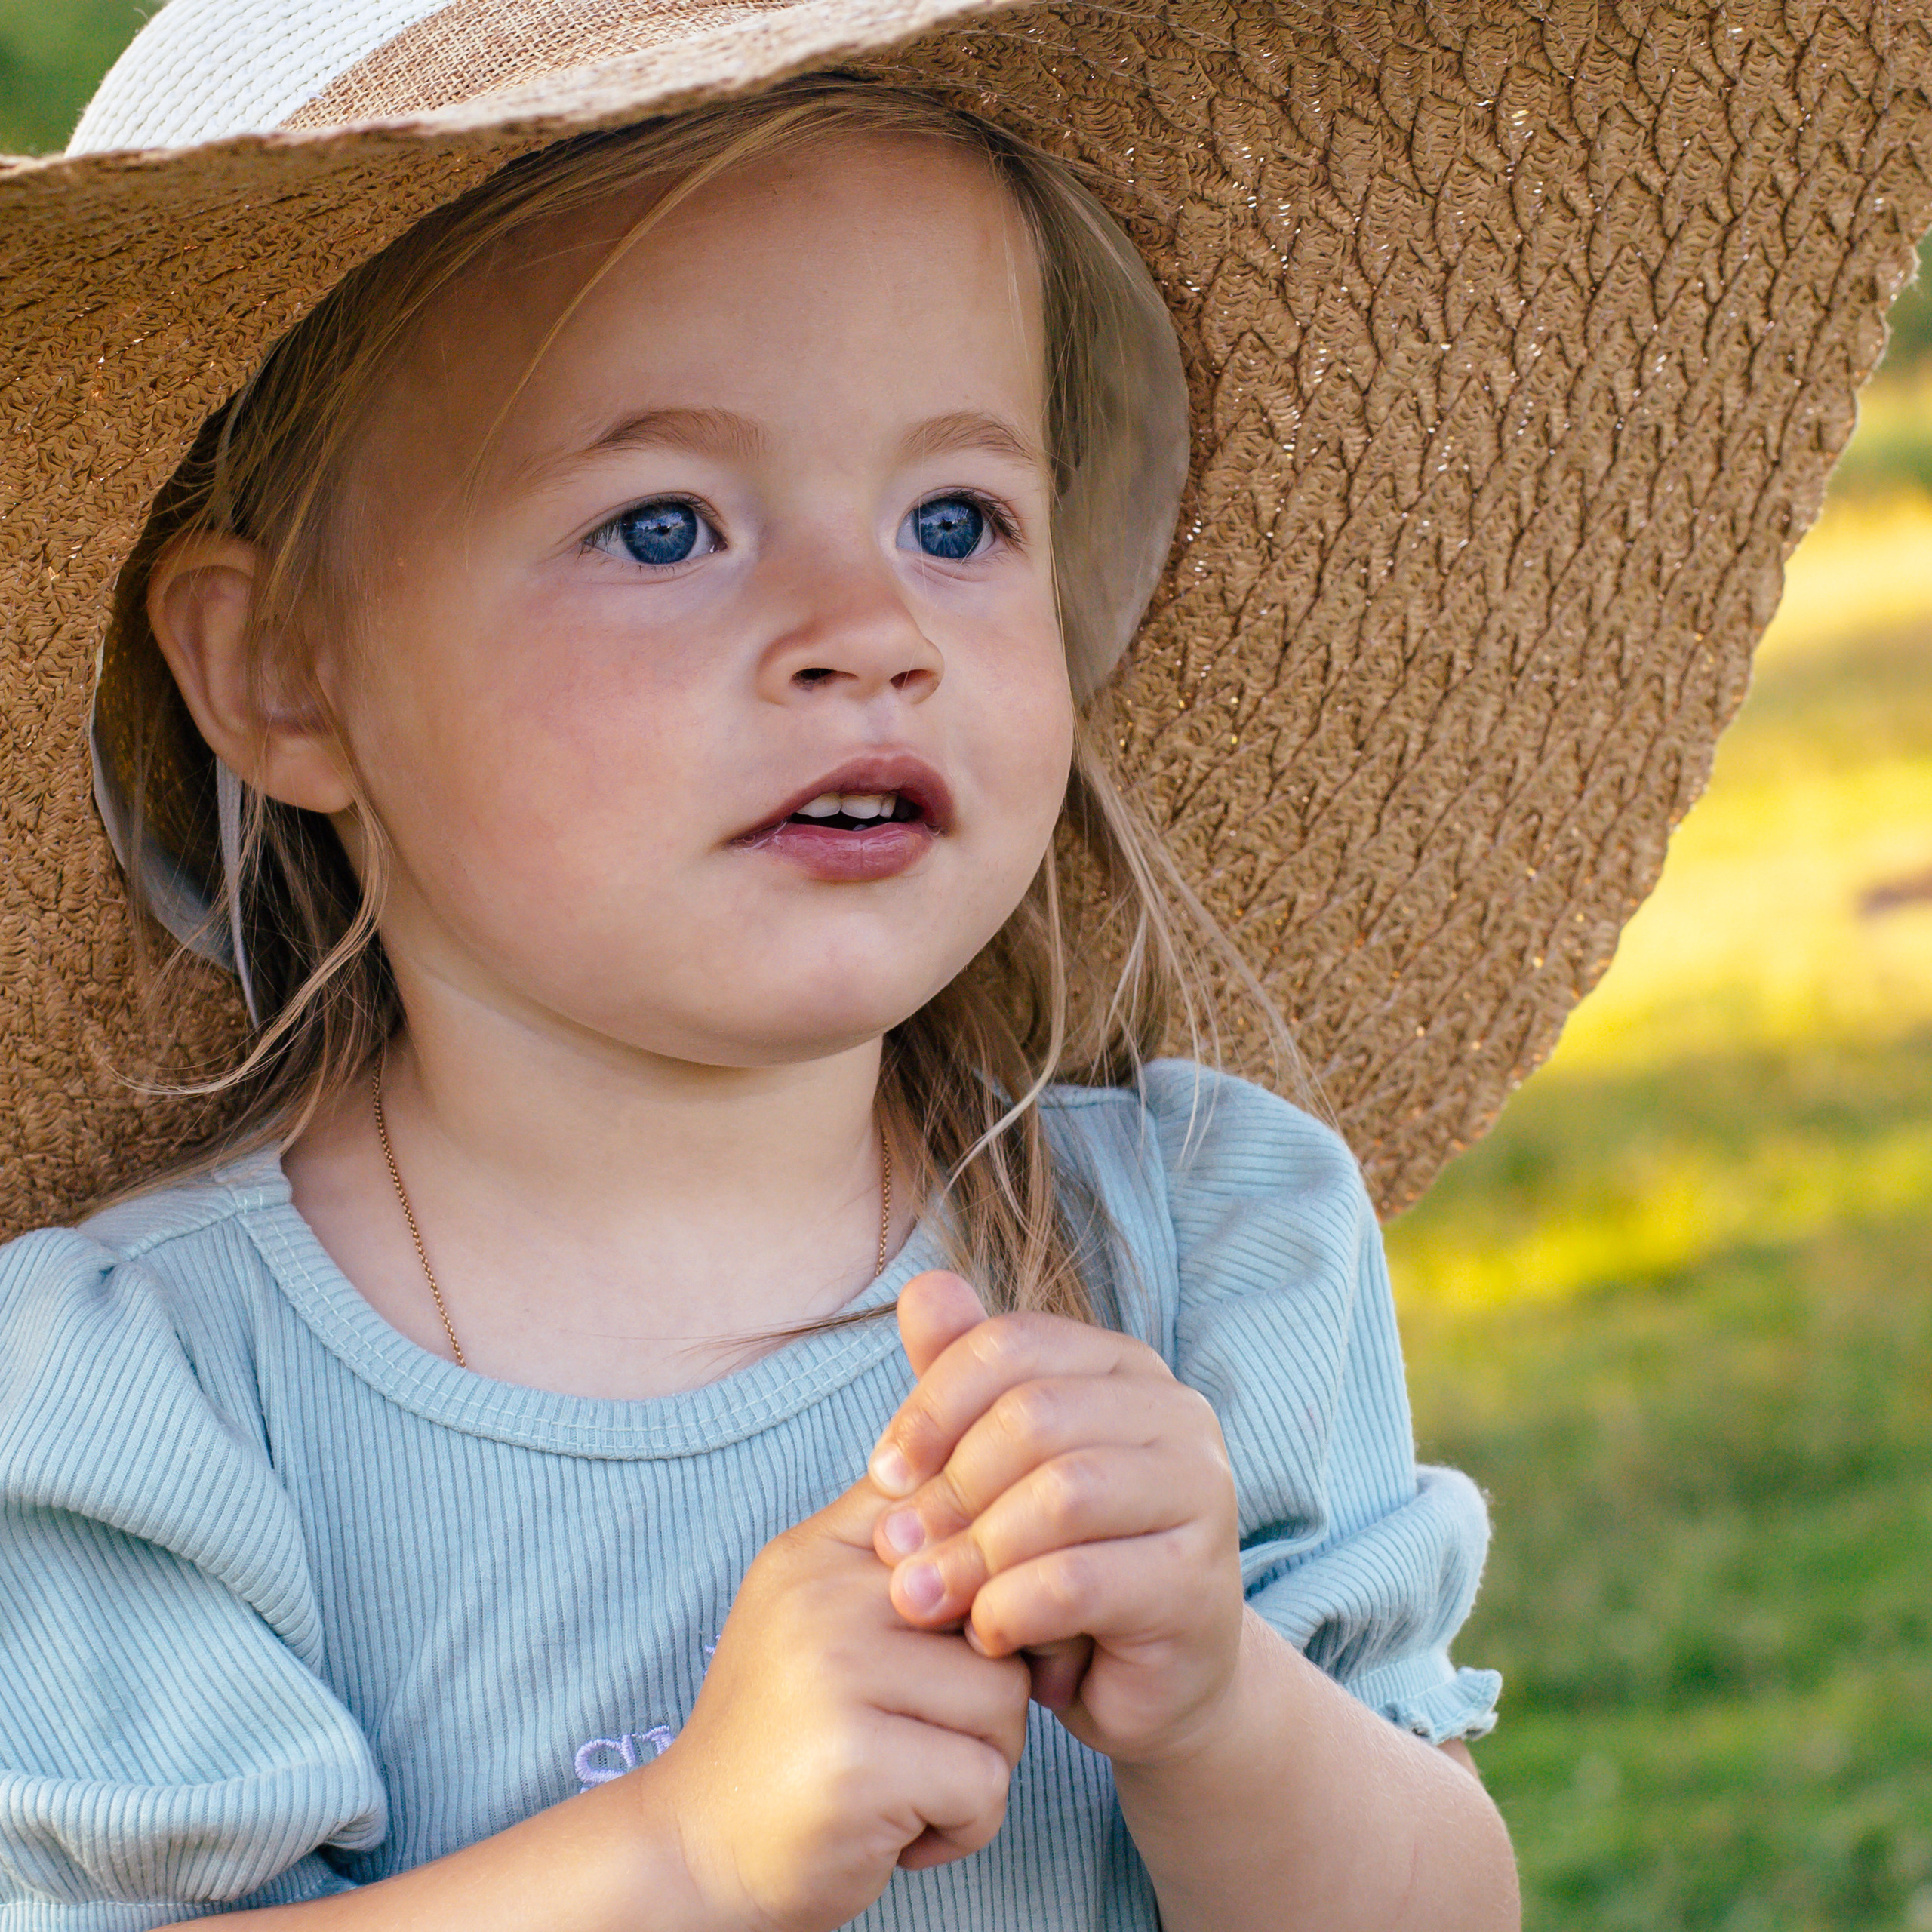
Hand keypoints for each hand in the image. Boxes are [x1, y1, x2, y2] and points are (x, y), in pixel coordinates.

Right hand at [653, 1472, 1031, 1931]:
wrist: (697, 1853)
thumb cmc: (788, 1734)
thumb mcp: (816, 1613)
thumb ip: (892, 1551)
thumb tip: (993, 1493)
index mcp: (817, 1552)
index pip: (946, 1501)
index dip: (989, 1571)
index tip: (959, 1637)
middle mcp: (822, 1597)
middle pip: (997, 1611)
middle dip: (990, 1688)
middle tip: (927, 1732)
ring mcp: (835, 1676)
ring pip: (1005, 1698)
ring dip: (981, 1760)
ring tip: (911, 1780)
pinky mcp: (857, 1764)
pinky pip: (985, 1781)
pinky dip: (965, 1824)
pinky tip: (903, 1829)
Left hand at [866, 1272, 1244, 1766]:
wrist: (1147, 1684)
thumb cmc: (1057, 1561)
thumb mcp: (997, 1471)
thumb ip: (962, 1379)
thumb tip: (921, 1287)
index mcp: (1122, 1366)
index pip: (1012, 1344)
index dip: (933, 1405)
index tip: (881, 1476)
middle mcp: (1176, 1413)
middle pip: (1034, 1415)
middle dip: (948, 1487)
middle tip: (894, 1549)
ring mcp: (1202, 1494)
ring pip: (1061, 1495)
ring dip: (973, 1552)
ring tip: (923, 1597)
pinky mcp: (1199, 1584)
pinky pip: (1080, 1582)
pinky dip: (1011, 1609)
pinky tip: (985, 1637)